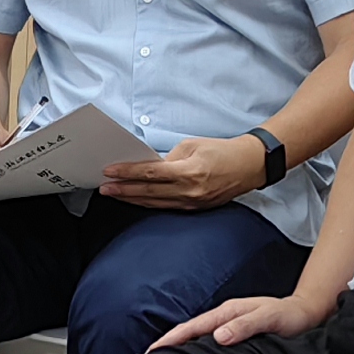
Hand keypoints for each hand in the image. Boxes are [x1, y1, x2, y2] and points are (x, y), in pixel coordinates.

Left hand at [100, 133, 268, 209]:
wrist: (249, 166)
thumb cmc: (222, 151)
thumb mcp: (192, 145)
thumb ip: (168, 158)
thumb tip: (148, 167)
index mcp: (189, 172)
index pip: (150, 174)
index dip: (127, 173)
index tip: (109, 172)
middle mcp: (189, 191)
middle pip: (148, 192)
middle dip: (123, 190)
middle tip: (104, 188)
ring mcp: (192, 203)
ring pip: (154, 203)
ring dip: (132, 199)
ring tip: (114, 194)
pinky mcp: (195, 209)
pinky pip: (166, 207)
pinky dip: (149, 203)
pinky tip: (136, 199)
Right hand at [152, 288, 328, 352]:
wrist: (308, 313)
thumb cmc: (290, 316)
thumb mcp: (270, 318)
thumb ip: (245, 326)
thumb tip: (218, 337)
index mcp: (227, 312)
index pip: (191, 327)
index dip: (170, 339)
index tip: (152, 352)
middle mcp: (224, 318)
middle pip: (188, 332)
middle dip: (167, 345)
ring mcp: (229, 326)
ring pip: (197, 338)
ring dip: (180, 350)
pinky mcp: (236, 335)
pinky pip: (209, 344)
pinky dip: (196, 352)